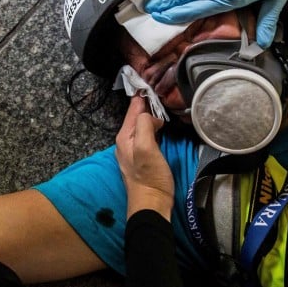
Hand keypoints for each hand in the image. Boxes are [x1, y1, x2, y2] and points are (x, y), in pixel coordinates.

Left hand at [115, 95, 173, 219]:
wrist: (151, 204)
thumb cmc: (150, 177)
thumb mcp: (146, 147)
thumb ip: (144, 125)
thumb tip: (151, 116)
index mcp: (125, 136)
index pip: (133, 108)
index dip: (143, 95)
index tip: (153, 82)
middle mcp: (126, 141)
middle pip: (137, 116)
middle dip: (147, 103)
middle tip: (162, 91)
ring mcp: (134, 150)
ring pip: (142, 125)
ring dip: (151, 115)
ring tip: (163, 104)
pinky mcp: (144, 158)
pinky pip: (148, 135)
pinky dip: (154, 127)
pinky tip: (162, 126)